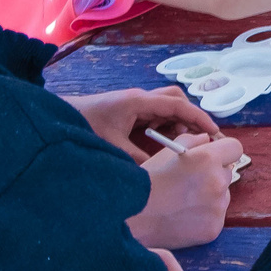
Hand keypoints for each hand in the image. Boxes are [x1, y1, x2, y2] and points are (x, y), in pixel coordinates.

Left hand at [68, 85, 220, 156]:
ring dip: (177, 122)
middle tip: (201, 139)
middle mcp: (139, 98)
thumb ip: (137, 160)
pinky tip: (163, 143)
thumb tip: (160, 172)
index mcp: (138, 102)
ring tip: (183, 144)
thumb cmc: (81, 127)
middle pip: (176, 100)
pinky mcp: (127, 110)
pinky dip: (164, 126)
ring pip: (166, 107)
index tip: (214, 133)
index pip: (177, 106)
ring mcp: (133, 103)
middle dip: (191, 118)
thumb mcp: (111, 147)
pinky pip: (154, 114)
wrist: (56, 118)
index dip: (198, 118)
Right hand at [128, 132, 243, 249]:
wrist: (133, 218)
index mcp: (208, 159)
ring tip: (183, 201)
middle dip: (214, 174)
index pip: (235, 148)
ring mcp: (218, 207)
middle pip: (228, 173)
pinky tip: (184, 216)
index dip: (224, 151)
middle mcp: (218, 181)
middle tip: (192, 182)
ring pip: (223, 195)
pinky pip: (216, 216)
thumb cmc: (147, 182)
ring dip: (210, 196)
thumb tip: (208, 139)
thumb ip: (193, 141)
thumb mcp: (167, 152)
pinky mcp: (214, 227)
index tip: (215, 157)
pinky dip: (204, 216)